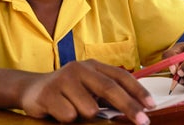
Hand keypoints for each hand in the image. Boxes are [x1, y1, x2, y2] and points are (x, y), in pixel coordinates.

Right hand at [20, 59, 153, 124]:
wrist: (32, 89)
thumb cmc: (67, 91)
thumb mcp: (88, 86)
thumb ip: (107, 92)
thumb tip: (137, 108)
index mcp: (92, 66)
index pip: (120, 76)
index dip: (138, 91)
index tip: (152, 106)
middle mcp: (79, 69)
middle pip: (110, 88)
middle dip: (129, 107)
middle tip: (143, 122)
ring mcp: (63, 79)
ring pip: (89, 108)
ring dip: (85, 116)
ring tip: (74, 110)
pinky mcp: (48, 93)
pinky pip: (69, 116)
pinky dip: (67, 119)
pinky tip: (58, 111)